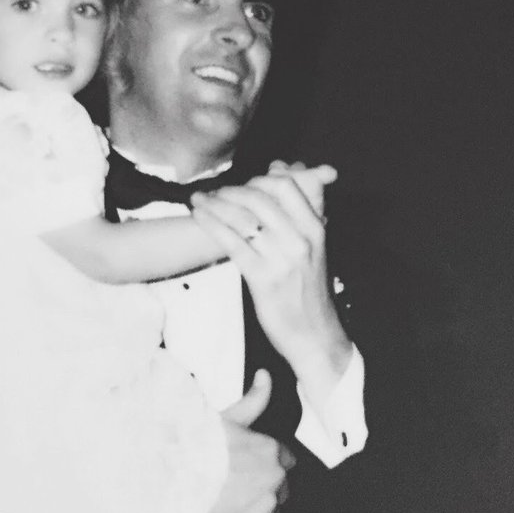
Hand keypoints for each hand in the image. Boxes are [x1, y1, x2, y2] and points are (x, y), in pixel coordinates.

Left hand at [190, 162, 351, 404]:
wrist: (315, 335)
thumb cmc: (309, 293)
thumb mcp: (314, 250)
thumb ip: (299, 217)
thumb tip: (281, 177)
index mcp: (315, 230)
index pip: (286, 187)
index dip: (259, 179)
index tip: (242, 184)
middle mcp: (300, 240)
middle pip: (259, 198)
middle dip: (230, 190)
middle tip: (213, 191)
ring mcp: (281, 259)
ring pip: (242, 218)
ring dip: (214, 203)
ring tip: (198, 199)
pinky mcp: (262, 277)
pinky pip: (232, 242)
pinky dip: (211, 224)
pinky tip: (198, 216)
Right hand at [192, 371, 293, 512]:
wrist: (165, 487)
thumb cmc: (191, 451)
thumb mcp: (222, 420)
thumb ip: (253, 400)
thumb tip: (266, 374)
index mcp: (270, 448)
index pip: (285, 460)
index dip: (264, 465)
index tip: (245, 469)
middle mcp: (275, 476)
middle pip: (282, 487)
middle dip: (262, 488)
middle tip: (232, 489)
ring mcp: (267, 505)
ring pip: (273, 511)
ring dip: (256, 511)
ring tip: (227, 506)